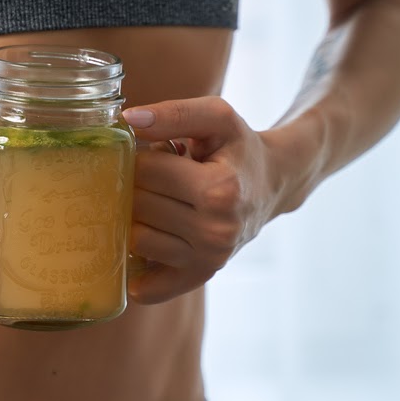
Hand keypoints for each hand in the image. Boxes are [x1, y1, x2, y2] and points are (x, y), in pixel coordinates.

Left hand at [121, 96, 284, 303]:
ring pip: (135, 240)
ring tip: (161, 204)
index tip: (159, 154)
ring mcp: (209, 259)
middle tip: (160, 180)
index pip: (145, 172)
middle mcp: (216, 231)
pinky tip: (143, 248)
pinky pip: (148, 287)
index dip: (142, 157)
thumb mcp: (216, 117)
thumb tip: (128, 119)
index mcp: (221, 190)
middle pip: (137, 206)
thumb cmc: (236, 148)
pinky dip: (136, 271)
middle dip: (137, 187)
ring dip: (137, 219)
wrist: (271, 184)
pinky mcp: (200, 277)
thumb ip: (174, 113)